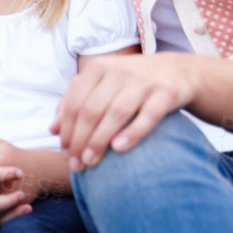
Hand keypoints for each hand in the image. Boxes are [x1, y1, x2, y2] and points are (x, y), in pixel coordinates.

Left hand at [55, 53, 196, 171]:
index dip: (67, 130)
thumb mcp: (102, 85)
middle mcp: (119, 71)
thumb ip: (76, 102)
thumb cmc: (131, 84)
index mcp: (98, 68)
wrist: (179, 71)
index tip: (65, 153)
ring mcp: (144, 81)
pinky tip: (118, 149)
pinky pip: (148, 116)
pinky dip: (132, 133)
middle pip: (91, 110)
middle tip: (76, 164)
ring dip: (100, 140)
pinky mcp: (167, 92)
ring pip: (116, 113)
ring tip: (91, 161)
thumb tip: (52, 130)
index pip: (74, 102)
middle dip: (80, 140)